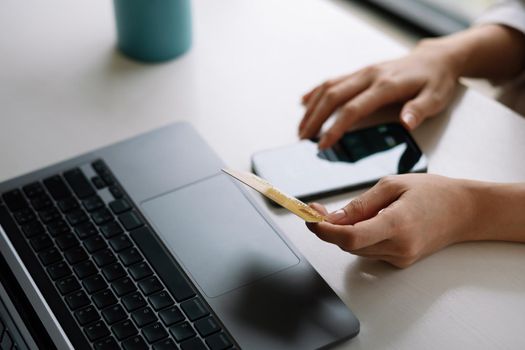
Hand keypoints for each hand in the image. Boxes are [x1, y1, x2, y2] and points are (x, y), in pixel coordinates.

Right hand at [299, 43, 459, 148]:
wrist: (436, 58)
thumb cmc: (435, 81)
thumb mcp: (436, 98)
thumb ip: (420, 110)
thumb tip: (406, 123)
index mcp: (386, 85)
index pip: (353, 109)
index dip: (335, 128)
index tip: (323, 144)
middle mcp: (370, 76)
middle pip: (333, 97)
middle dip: (315, 119)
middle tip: (303, 140)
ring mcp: (363, 72)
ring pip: (329, 87)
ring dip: (312, 108)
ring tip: (301, 128)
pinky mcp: (361, 72)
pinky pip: (333, 80)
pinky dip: (316, 92)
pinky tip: (305, 102)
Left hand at [306, 174, 478, 267]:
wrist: (464, 211)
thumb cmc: (433, 193)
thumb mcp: (392, 185)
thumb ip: (361, 204)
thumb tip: (333, 218)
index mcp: (397, 225)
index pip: (350, 238)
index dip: (324, 231)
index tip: (309, 218)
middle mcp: (399, 247)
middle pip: (348, 245)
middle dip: (328, 228)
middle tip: (316, 209)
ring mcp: (400, 258)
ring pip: (356, 249)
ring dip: (344, 232)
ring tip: (346, 211)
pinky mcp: (400, 261)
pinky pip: (369, 251)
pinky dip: (360, 237)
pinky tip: (368, 221)